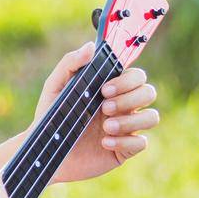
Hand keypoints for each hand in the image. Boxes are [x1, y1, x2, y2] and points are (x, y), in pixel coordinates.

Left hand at [29, 43, 160, 184]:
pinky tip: (104, 143)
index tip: (104, 89)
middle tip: (105, 108)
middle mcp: (123, 106)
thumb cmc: (52, 118)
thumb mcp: (55, 87)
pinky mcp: (125, 149)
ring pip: (152, 117)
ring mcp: (127, 128)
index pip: (136, 75)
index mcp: (111, 88)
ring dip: (131, 121)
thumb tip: (91, 46)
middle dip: (130, 99)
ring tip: (106, 128)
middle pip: (149, 92)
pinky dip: (125, 142)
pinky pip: (142, 143)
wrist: (47, 152)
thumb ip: (70, 63)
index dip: (127, 80)